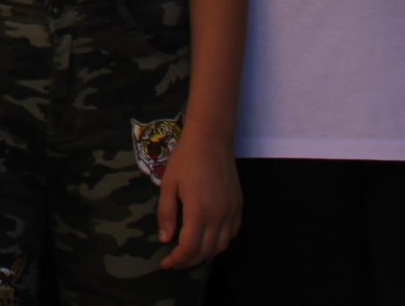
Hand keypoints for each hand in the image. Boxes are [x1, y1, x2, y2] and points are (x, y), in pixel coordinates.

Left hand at [156, 129, 239, 269]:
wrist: (211, 140)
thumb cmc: (185, 160)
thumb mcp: (168, 185)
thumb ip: (167, 214)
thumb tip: (166, 239)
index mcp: (199, 211)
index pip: (190, 247)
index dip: (177, 260)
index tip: (165, 264)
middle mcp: (219, 216)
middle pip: (206, 251)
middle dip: (189, 261)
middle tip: (174, 262)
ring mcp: (231, 212)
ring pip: (221, 246)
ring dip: (205, 254)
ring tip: (189, 254)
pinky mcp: (238, 206)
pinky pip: (232, 234)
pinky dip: (219, 243)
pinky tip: (207, 240)